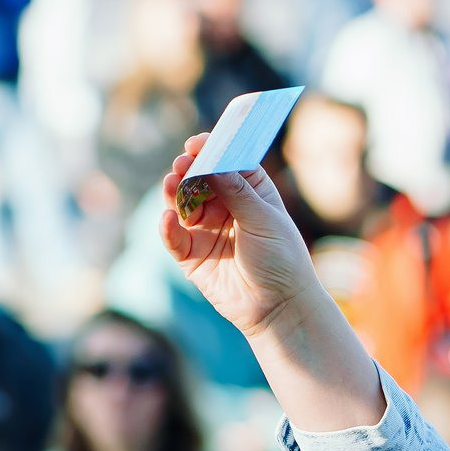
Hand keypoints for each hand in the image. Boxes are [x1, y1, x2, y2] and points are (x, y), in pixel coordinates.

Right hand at [160, 137, 318, 339]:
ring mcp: (207, 231)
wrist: (280, 306)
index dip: (211, 152)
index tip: (197, 144)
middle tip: (182, 165)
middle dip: (188, 171)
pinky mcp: (193, 257)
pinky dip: (168, 228)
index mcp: (250, 193)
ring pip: (182, 206)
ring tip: (171, 184)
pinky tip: (168, 218)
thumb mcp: (263, 218)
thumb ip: (235, 191)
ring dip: (174, 193)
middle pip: (199, 182)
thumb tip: (210, 163)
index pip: (226, 164)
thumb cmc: (281, 259)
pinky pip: (174, 239)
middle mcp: (226, 208)